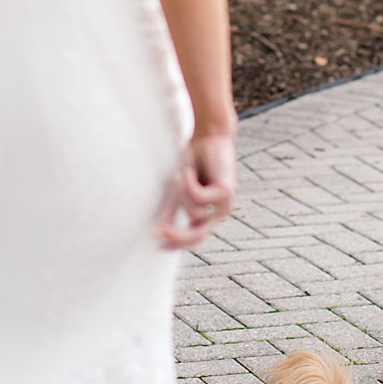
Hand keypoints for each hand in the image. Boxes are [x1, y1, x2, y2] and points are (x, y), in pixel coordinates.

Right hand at [157, 128, 235, 249]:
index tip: (158, 247)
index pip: (195, 237)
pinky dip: (188, 185)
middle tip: (157, 231)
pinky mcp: (226, 192)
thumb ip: (171, 209)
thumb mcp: (177, 189)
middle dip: (177, 236)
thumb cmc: (193, 159)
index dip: (177, 244)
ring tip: (179, 174)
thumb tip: (156, 231)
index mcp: (210, 213)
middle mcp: (220, 211)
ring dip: (181, 195)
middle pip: (198, 235)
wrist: (209, 136)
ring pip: (195, 214)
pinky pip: (199, 199)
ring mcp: (226, 203)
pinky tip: (187, 171)